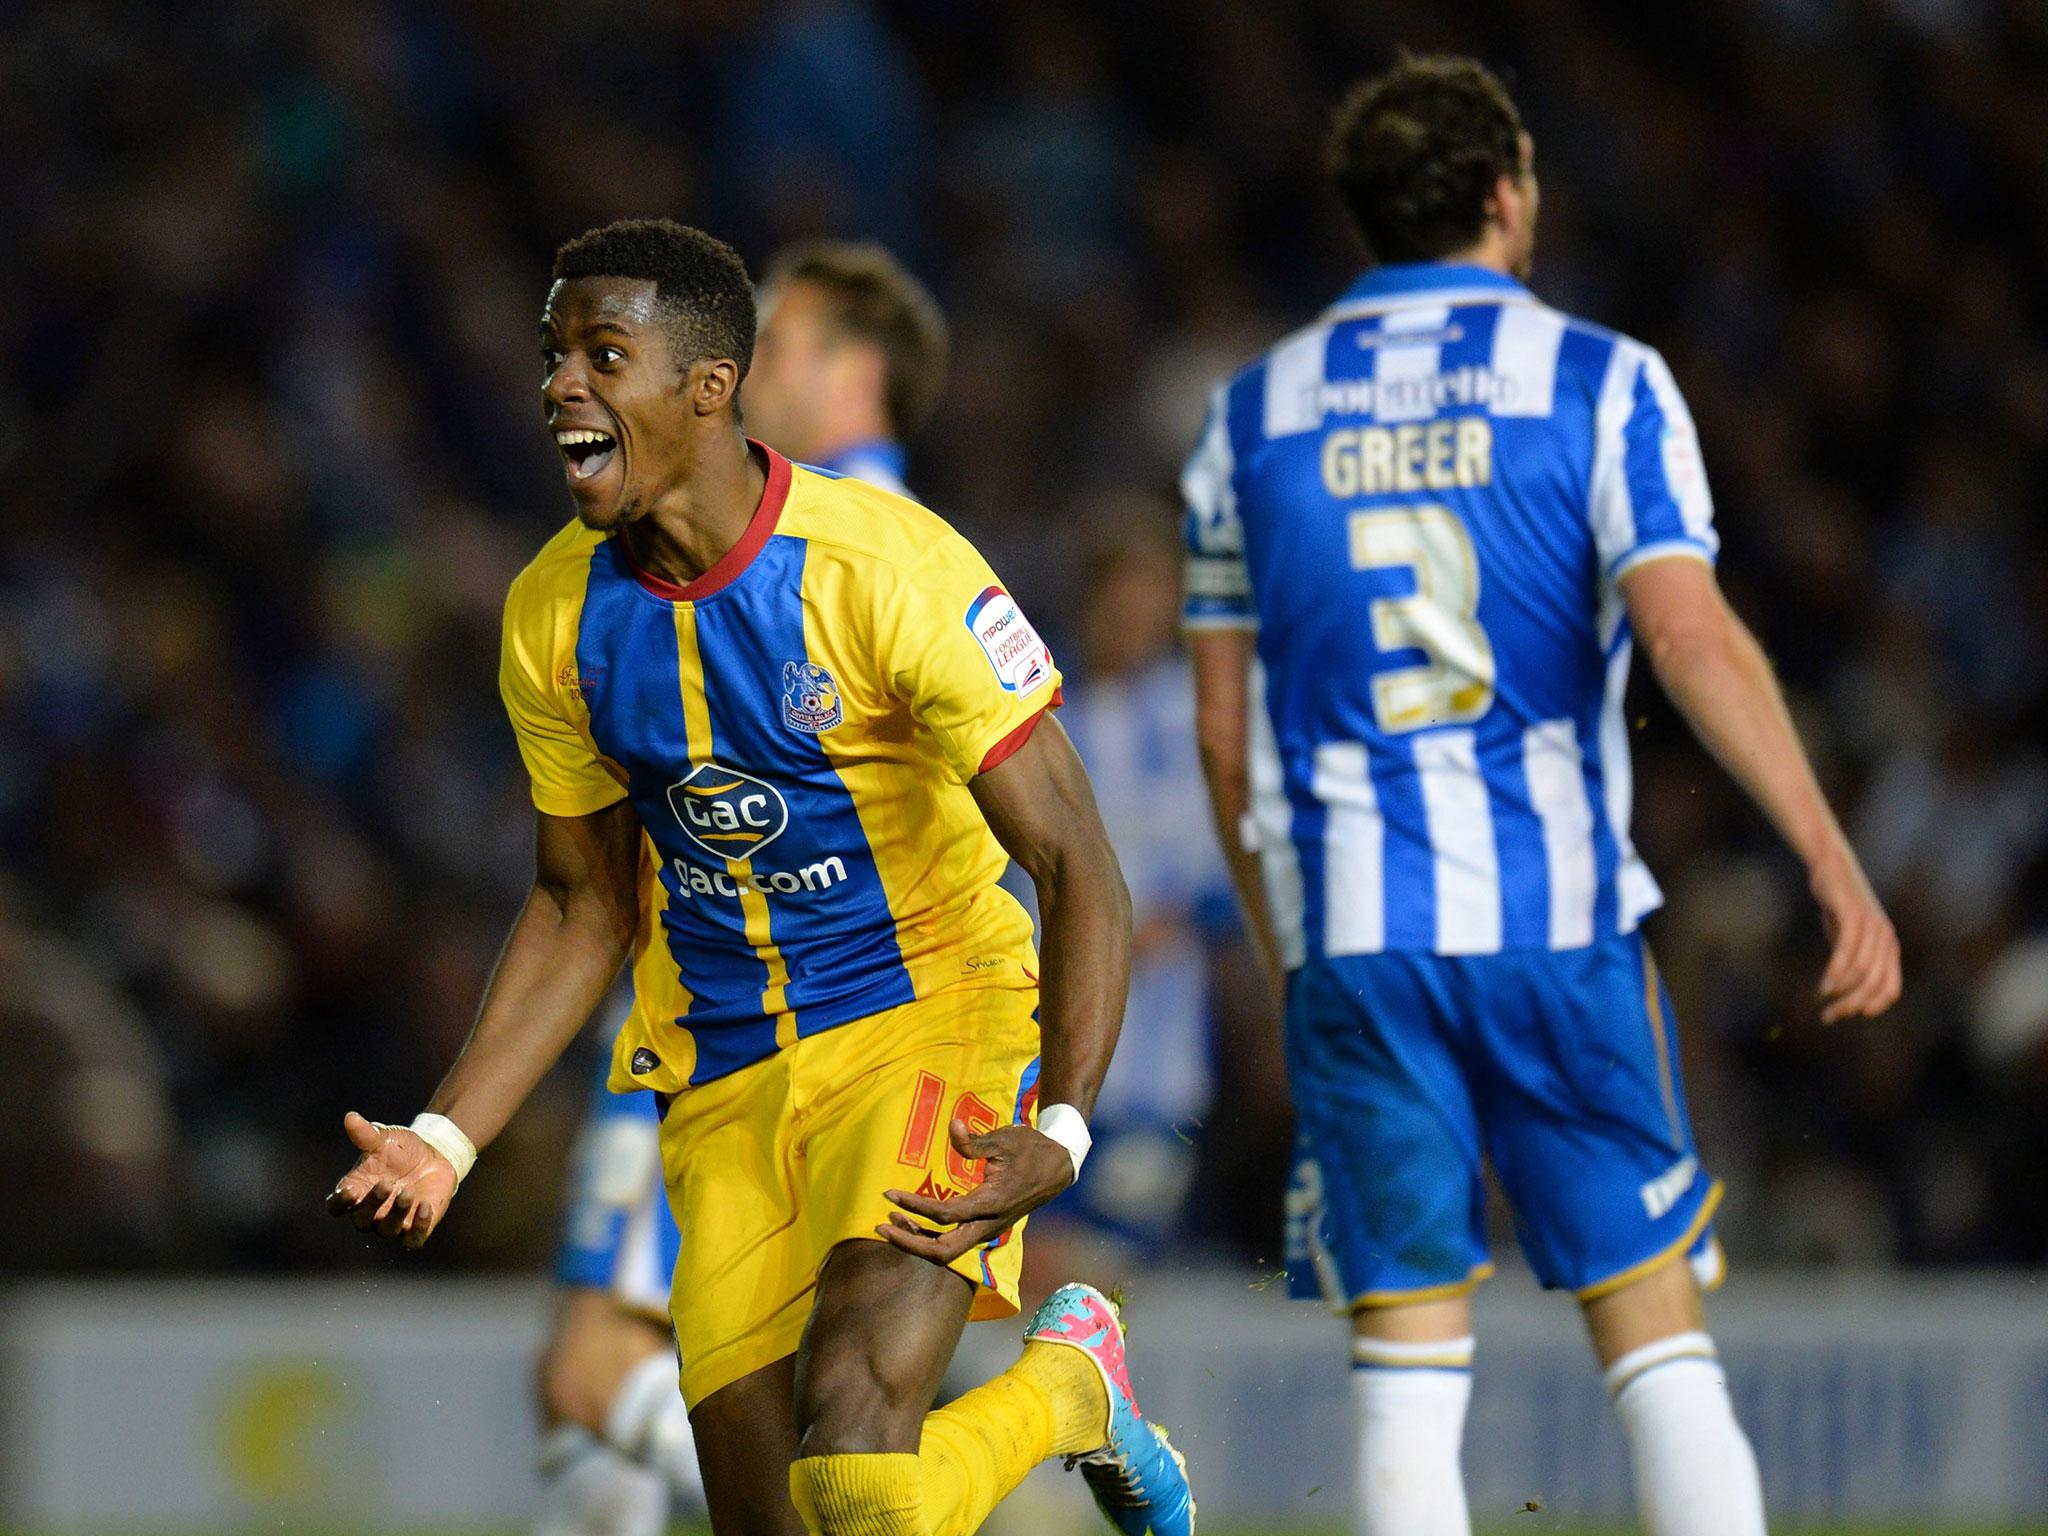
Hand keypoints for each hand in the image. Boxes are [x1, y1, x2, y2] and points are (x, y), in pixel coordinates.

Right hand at [324, 1111, 457, 1249]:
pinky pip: (413, 1239)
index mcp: (356, 1191)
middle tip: (386, 1184)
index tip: (350, 1191)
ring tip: (408, 1192)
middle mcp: (371, 1211)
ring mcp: (394, 1222)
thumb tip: (350, 1117)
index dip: (340, 1203)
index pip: (336, 1206)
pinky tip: (426, 1207)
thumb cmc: (401, 1149)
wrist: (435, 1155)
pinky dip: (419, 1227)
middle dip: (372, 1205)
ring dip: (397, 1214)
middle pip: (361, 1220)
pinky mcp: (417, 1227)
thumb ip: (366, 1134)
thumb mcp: (384, 1138)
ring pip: (387, 1230)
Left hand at [878, 1117, 1074, 1264]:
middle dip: (910, 1244)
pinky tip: (913, 1222)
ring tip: (890, 1223)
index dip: (914, 1206)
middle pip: (943, 1252)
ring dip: (917, 1242)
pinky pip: (954, 1242)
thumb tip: (952, 1127)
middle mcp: (988, 1225)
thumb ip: (974, 1141)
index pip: (945, 1214)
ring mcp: (988, 1230)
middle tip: (881, 1226)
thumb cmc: (1031, 1149)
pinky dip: (931, 1236)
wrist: (1059, 1167)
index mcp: (991, 1203)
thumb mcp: (1005, 1139)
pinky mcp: (986, 1227)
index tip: (889, 1194)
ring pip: (948, 1252)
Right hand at [1810, 851, 1901, 1023]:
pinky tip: (1824, 984)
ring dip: (1842, 991)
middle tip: (1829, 1016)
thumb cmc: (1838, 904)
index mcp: (1888, 948)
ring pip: (1862, 971)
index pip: (1890, 989)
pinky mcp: (1853, 915)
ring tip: (1822, 1000)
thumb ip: (1851, 959)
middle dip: (1852, 1005)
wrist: (1832, 866)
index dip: (1872, 1007)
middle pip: (1875, 985)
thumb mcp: (1847, 936)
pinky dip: (1836, 971)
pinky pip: (1847, 950)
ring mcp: (1871, 926)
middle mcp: (1886, 939)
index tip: (1846, 1014)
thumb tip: (1841, 990)